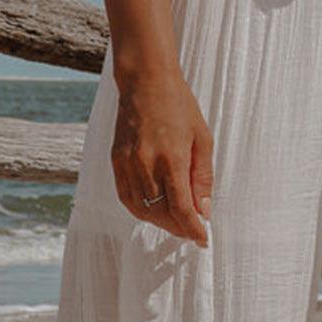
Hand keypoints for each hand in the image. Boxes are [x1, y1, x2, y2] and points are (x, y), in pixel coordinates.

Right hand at [110, 65, 213, 246]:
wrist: (146, 81)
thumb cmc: (180, 107)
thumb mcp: (203, 140)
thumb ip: (203, 179)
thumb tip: (204, 211)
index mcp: (172, 158)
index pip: (183, 208)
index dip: (194, 229)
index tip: (203, 240)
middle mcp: (146, 164)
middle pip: (162, 213)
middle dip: (179, 227)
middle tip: (193, 230)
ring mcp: (128, 163)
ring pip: (142, 210)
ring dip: (161, 222)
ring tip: (176, 222)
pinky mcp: (116, 160)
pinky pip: (126, 197)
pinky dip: (140, 210)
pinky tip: (154, 210)